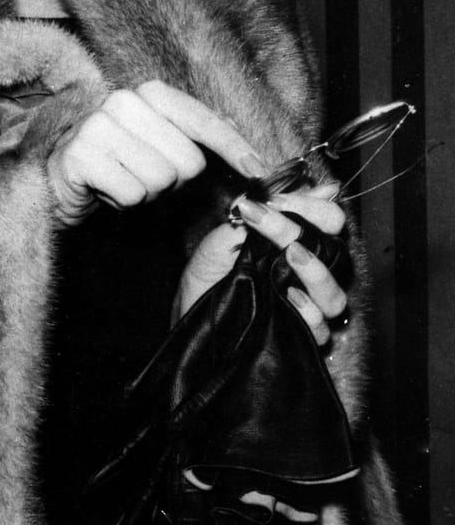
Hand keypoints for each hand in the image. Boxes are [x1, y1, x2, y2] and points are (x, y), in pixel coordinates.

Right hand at [46, 80, 267, 228]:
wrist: (61, 181)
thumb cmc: (119, 163)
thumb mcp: (161, 143)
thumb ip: (197, 133)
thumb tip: (237, 130)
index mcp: (148, 93)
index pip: (202, 120)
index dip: (234, 147)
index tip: (258, 170)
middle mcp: (122, 101)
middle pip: (187, 160)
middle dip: (174, 182)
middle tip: (146, 177)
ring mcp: (97, 126)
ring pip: (160, 180)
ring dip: (147, 194)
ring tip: (125, 182)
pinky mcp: (79, 156)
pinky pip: (132, 194)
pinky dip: (124, 204)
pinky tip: (107, 191)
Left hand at [175, 182, 348, 339]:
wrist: (188, 313)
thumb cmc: (207, 274)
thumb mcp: (224, 236)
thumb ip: (259, 212)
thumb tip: (299, 189)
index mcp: (296, 245)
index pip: (328, 220)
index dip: (311, 206)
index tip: (274, 201)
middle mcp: (306, 275)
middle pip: (336, 252)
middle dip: (304, 231)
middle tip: (269, 221)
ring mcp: (304, 306)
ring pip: (334, 294)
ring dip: (316, 271)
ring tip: (291, 254)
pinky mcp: (296, 336)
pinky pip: (320, 328)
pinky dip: (309, 312)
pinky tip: (290, 297)